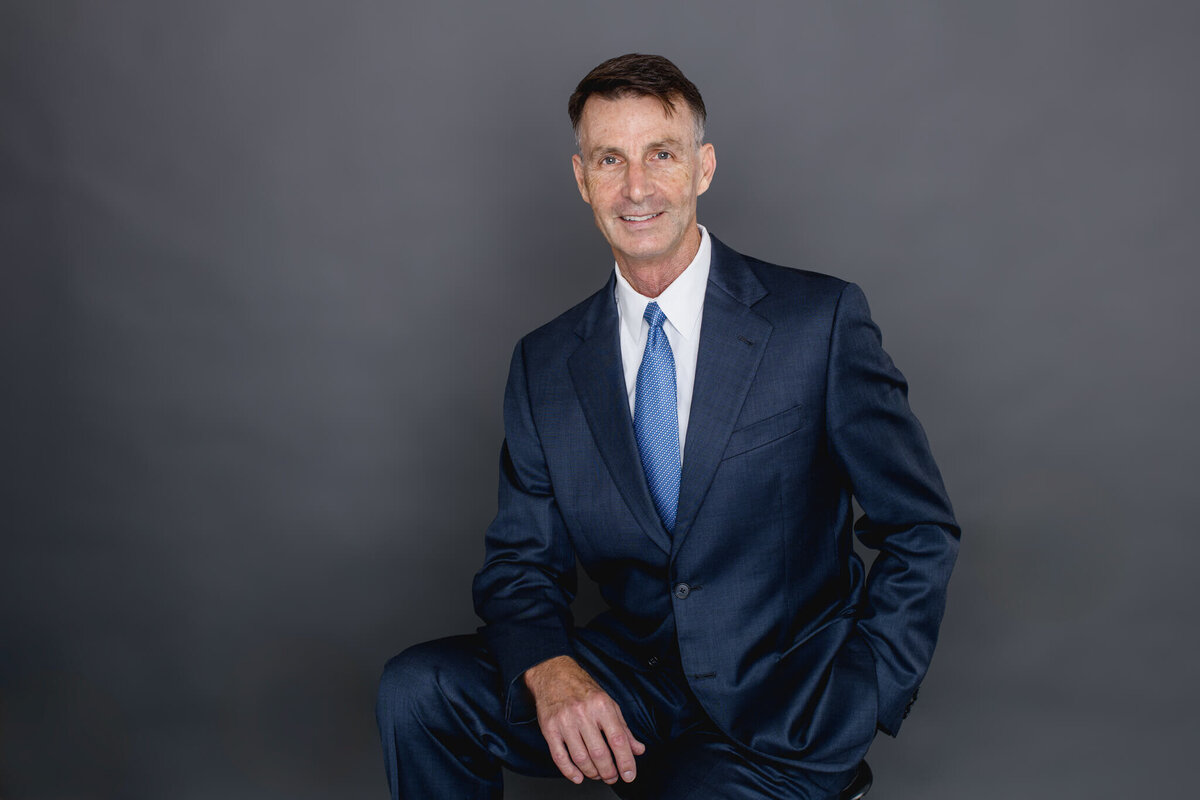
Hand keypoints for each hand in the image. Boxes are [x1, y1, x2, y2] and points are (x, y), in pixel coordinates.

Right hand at [523, 655, 645, 784]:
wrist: (554, 674)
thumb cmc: (583, 689)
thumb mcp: (609, 704)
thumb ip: (623, 729)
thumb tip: (638, 749)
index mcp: (601, 706)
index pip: (618, 739)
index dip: (626, 761)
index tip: (629, 774)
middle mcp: (583, 713)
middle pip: (599, 753)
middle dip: (608, 772)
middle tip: (612, 777)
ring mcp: (565, 721)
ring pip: (580, 758)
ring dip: (592, 773)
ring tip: (598, 774)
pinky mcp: (549, 728)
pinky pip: (559, 757)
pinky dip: (569, 771)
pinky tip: (578, 776)